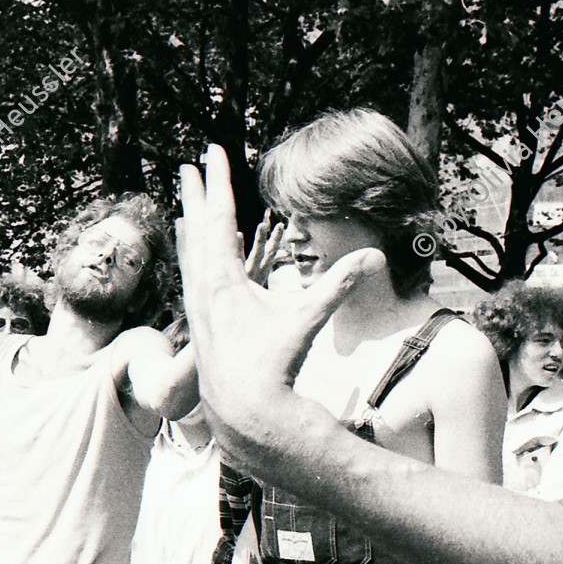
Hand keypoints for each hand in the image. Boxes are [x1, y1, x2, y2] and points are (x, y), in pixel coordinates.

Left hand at [177, 146, 384, 451]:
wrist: (243, 412)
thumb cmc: (274, 367)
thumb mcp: (306, 322)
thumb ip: (339, 286)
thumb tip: (377, 258)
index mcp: (221, 282)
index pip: (219, 218)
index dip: (218, 182)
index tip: (211, 151)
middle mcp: (202, 290)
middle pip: (196, 230)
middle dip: (195, 195)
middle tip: (189, 164)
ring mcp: (197, 307)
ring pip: (190, 254)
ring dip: (190, 224)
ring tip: (185, 202)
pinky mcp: (200, 322)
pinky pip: (193, 276)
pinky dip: (194, 255)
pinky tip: (195, 254)